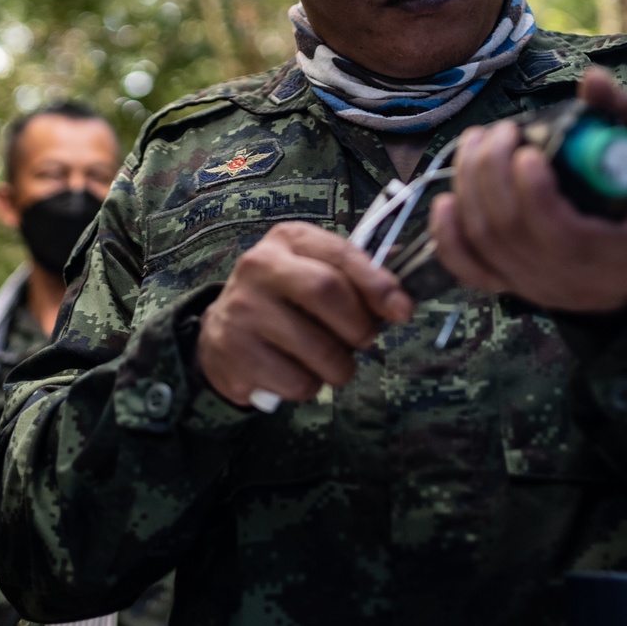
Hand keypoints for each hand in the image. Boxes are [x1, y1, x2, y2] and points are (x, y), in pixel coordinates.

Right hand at [197, 221, 412, 406]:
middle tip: (364, 341)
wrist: (223, 331)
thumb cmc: (286, 300)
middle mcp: (260, 265)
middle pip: (327, 291)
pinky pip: (297, 381)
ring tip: (330, 362)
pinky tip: (296, 372)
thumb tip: (402, 300)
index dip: (377, 284)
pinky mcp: (233, 350)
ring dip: (340, 366)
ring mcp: (243, 307)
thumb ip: (357, 279)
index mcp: (289, 239)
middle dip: (358, 326)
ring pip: (318, 348)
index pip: (341, 254)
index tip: (403, 311)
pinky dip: (310, 386)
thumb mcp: (316, 273)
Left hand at [428, 68, 626, 312]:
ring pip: (482, 240)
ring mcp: (528, 283)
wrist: (621, 275)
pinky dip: (447, 235)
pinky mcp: (504, 283)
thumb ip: (619, 118)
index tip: (525, 151)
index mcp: (607, 250)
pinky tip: (444, 199)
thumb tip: (594, 78)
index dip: (534, 192)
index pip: (560, 232)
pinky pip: (466, 267)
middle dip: (492, 173)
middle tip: (498, 133)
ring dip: (469, 185)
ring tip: (476, 143)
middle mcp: (562, 276)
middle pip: (509, 229)